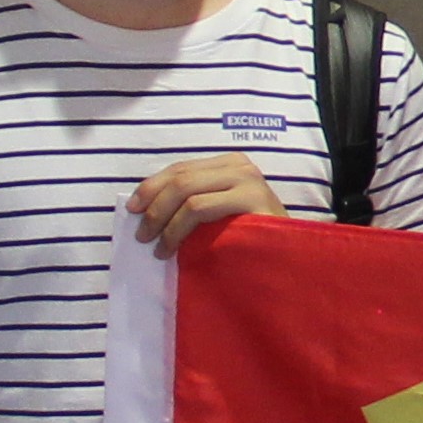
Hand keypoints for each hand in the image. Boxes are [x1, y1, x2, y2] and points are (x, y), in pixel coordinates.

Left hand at [127, 153, 284, 252]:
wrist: (291, 258)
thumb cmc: (252, 241)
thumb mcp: (219, 215)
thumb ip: (194, 202)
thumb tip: (146, 207)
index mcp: (230, 163)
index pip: (180, 168)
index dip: (151, 186)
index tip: (131, 208)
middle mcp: (240, 166)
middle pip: (180, 178)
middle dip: (153, 206)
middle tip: (141, 233)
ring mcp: (248, 180)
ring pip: (187, 192)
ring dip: (163, 221)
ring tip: (156, 246)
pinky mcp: (251, 199)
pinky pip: (200, 208)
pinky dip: (178, 229)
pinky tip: (172, 248)